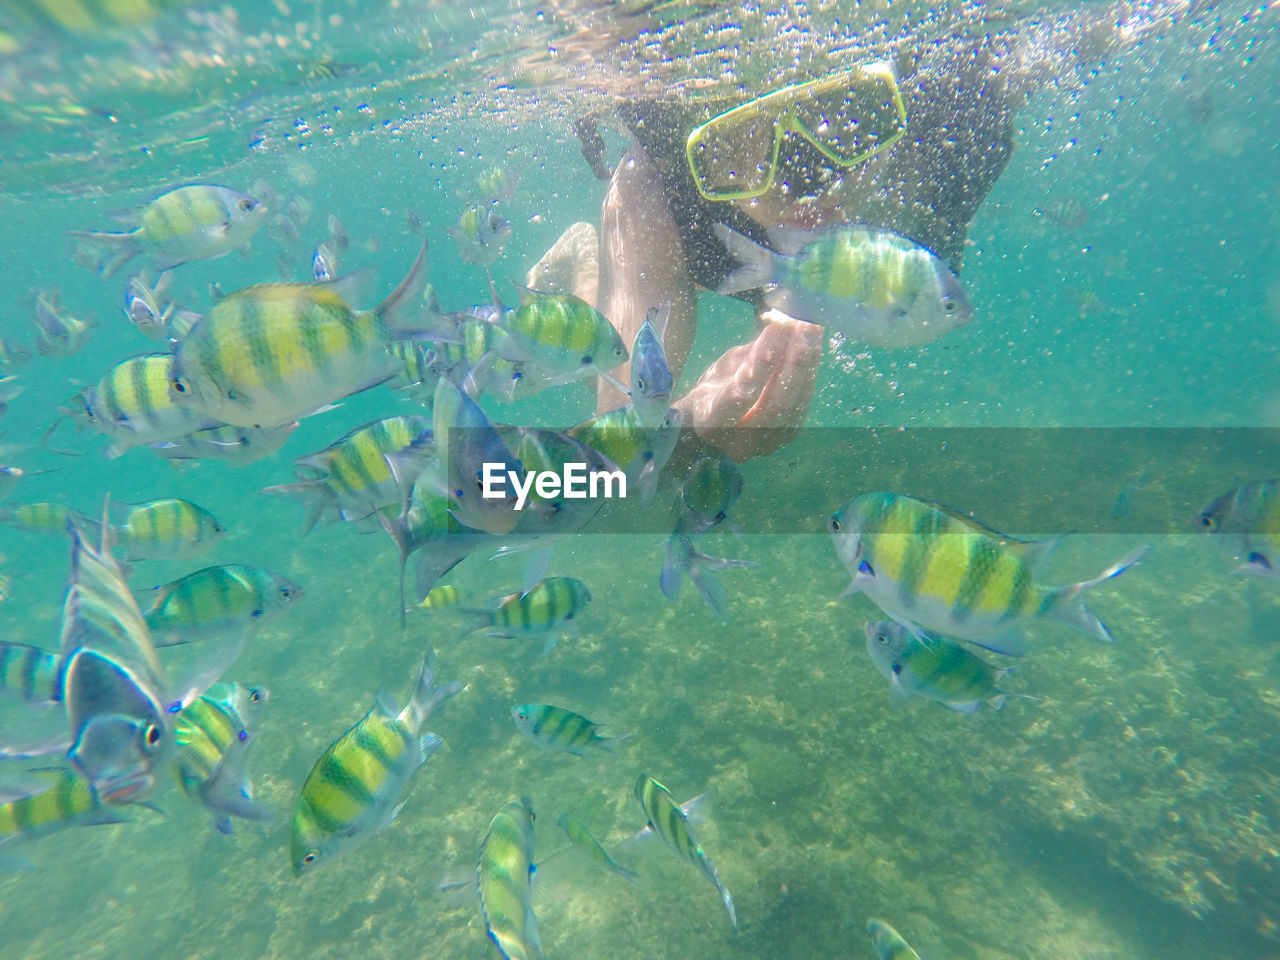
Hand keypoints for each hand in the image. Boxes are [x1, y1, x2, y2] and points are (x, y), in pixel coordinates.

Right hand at [675, 310, 822, 461]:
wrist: (715, 423)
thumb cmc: (713, 389)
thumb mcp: (723, 367)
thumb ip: (752, 355)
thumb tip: (782, 328)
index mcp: (711, 422)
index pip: (741, 394)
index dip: (763, 361)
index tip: (779, 327)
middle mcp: (740, 443)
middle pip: (776, 405)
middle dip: (794, 362)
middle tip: (805, 325)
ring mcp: (767, 445)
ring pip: (795, 405)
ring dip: (809, 364)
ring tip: (814, 330)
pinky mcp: (787, 437)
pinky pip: (802, 404)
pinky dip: (810, 373)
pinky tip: (815, 347)